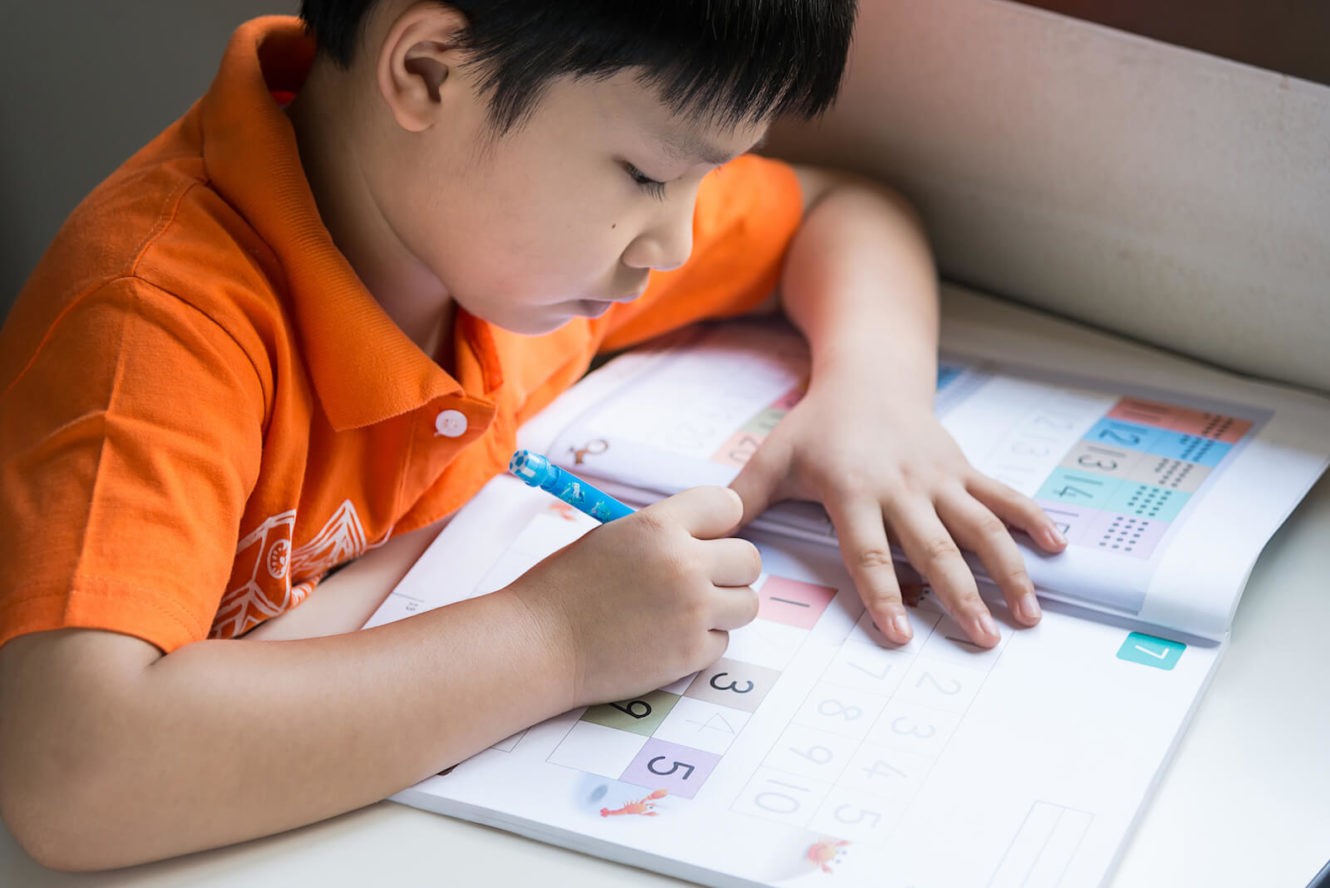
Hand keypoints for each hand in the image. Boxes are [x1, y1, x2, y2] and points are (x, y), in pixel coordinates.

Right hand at [506, 486, 760, 705]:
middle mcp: (683, 565)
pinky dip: (702, 642)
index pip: (728, 506)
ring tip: (684, 611)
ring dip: (723, 608)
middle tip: (698, 580)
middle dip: (728, 569)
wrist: (538, 644)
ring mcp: (691, 612)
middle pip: (749, 559)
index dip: (718, 524)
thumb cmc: (566, 587)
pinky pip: (723, 642)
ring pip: (747, 603)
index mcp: (659, 526)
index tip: (703, 538)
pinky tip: (666, 638)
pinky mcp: (690, 654)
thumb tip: (711, 536)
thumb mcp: (614, 537)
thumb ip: (665, 532)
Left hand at [729, 379, 1065, 648]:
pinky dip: (1032, 521)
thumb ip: (744, 499)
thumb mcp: (774, 457)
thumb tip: (713, 536)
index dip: (884, 595)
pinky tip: (1058, 551)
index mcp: (853, 489)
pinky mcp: (964, 470)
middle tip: (982, 641)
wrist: (868, 377)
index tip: (901, 636)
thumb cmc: (816, 426)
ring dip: (1008, 571)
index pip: (869, 550)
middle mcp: (903, 486)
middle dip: (960, 596)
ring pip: (981, 527)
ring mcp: (939, 478)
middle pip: (935, 548)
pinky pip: (1003, 497)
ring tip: (1027, 617)